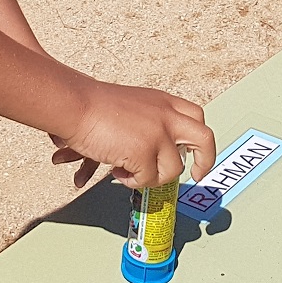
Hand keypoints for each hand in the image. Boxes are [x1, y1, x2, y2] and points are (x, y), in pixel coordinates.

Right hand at [50, 81, 214, 189]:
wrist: (76, 105)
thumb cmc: (93, 105)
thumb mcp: (133, 106)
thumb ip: (150, 124)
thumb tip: (157, 151)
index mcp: (164, 102)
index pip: (196, 117)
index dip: (199, 140)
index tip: (196, 155)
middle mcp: (167, 116)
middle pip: (205, 139)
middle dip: (205, 161)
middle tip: (197, 175)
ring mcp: (158, 135)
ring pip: (173, 169)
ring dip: (152, 177)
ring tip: (130, 171)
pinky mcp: (144, 153)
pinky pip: (147, 180)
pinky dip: (131, 180)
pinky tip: (117, 169)